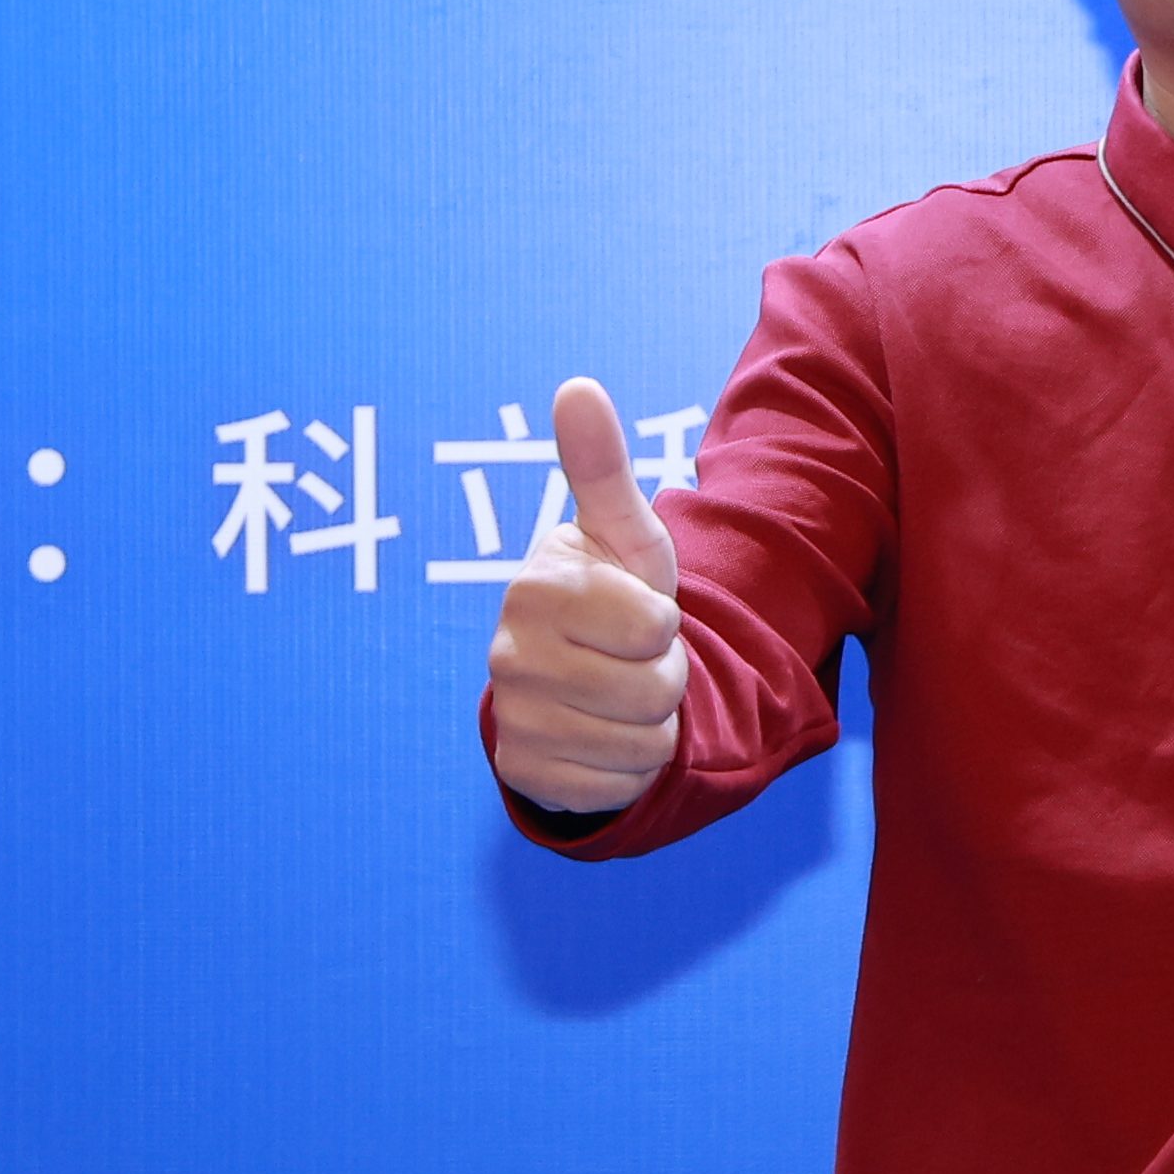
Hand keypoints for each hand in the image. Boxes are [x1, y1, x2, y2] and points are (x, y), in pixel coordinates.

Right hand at [482, 376, 686, 818]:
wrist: (578, 679)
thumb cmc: (613, 597)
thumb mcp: (624, 535)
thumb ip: (603, 468)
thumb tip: (577, 386)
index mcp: (537, 586)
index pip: (655, 626)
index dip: (665, 626)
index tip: (639, 617)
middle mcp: (508, 652)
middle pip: (652, 689)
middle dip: (664, 681)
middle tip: (633, 663)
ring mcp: (511, 715)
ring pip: (640, 743)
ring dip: (650, 727)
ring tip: (620, 697)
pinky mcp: (520, 771)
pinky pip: (614, 786)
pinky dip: (626, 771)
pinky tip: (602, 739)